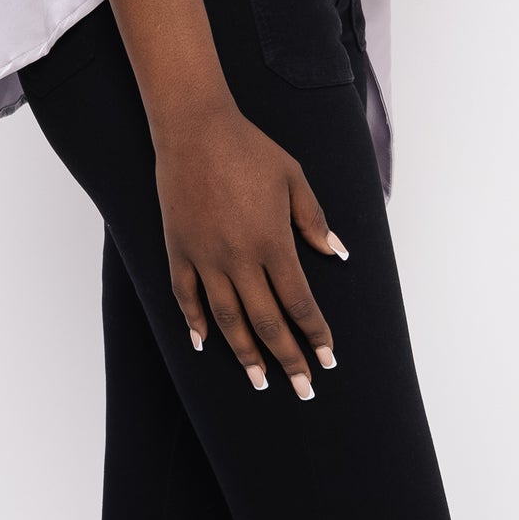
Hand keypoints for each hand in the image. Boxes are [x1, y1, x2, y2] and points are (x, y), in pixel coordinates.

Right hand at [152, 91, 347, 396]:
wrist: (194, 128)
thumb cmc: (249, 148)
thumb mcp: (294, 179)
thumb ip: (315, 222)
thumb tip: (339, 255)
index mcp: (273, 242)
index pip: (300, 302)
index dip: (316, 335)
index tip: (328, 360)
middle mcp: (239, 258)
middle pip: (267, 322)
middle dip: (289, 360)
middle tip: (303, 390)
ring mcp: (205, 257)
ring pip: (227, 319)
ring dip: (245, 354)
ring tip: (260, 382)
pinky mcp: (179, 250)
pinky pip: (186, 296)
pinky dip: (193, 322)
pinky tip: (202, 344)